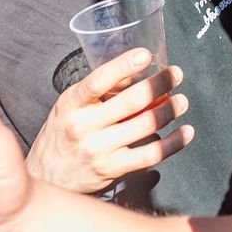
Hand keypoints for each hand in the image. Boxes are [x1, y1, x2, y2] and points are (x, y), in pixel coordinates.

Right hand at [26, 50, 193, 193]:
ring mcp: (99, 149)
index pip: (98, 81)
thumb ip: (96, 93)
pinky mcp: (112, 169)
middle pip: (130, 102)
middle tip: (175, 74)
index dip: (123, 66)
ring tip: (181, 101)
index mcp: (71, 104)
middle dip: (159, 84)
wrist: (47, 177)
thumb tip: (134, 74)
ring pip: (144, 125)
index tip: (145, 55)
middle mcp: (84, 126)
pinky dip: (173, 143)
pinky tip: (184, 133)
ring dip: (169, 110)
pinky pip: (150, 154)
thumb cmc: (62, 136)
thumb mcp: (69, 108)